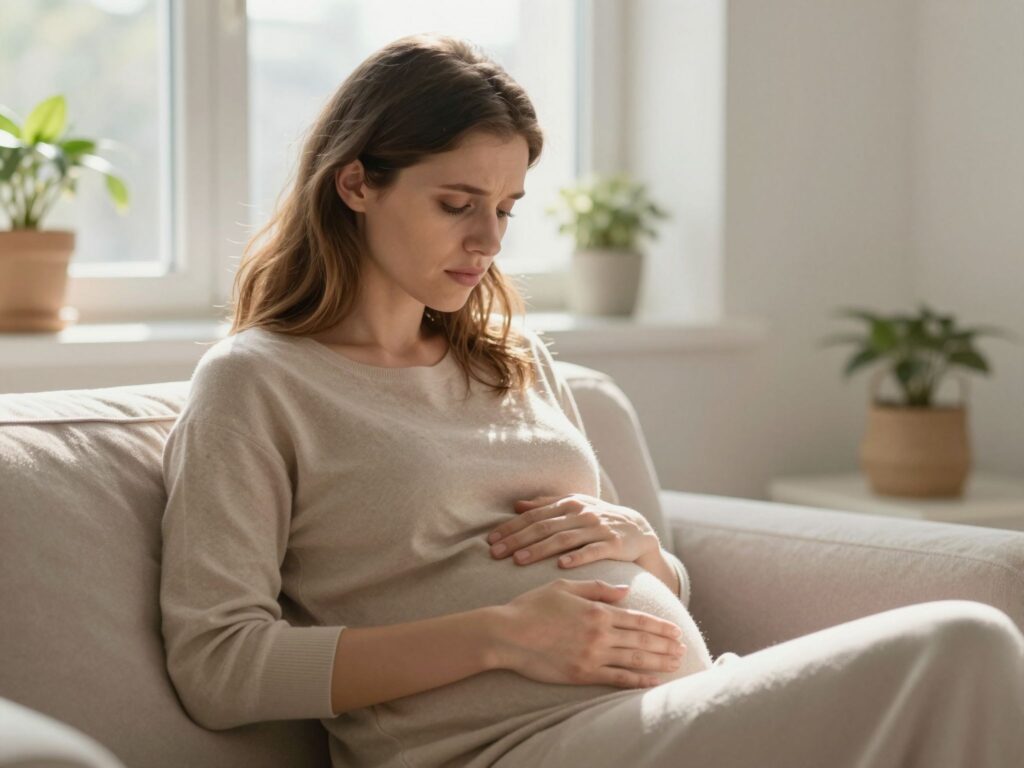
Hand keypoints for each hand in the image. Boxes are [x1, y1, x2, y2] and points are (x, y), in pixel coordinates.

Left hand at [487, 493, 659, 568]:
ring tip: (518, 561)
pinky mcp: (613, 544)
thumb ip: (546, 505)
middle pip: (544, 527)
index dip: (511, 527)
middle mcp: (581, 513)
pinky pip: (593, 551)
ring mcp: (597, 528)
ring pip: (563, 539)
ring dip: (539, 550)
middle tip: (495, 553)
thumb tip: (517, 505)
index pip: (534, 516)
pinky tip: (561, 566)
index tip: (491, 540)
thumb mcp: (574, 507)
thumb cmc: (599, 520)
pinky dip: (577, 557)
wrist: (638, 530)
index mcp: (568, 504)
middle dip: (517, 540)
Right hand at [491, 579, 686, 687]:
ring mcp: (592, 656)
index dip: (659, 626)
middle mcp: (600, 634)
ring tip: (675, 663)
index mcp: (598, 611)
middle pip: (642, 640)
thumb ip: (598, 588)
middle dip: (665, 644)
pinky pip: (616, 678)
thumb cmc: (532, 606)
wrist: (507, 633)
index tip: (675, 630)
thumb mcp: (565, 586)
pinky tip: (652, 681)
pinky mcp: (582, 674)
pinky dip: (637, 680)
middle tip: (682, 648)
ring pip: (634, 660)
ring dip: (658, 662)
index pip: (637, 619)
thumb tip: (626, 590)